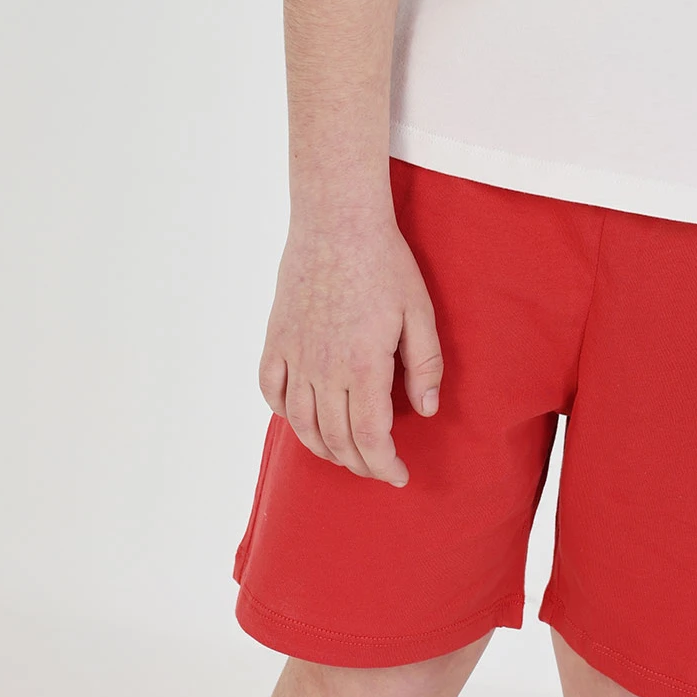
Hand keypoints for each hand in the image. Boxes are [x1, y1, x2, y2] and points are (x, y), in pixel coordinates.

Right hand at [258, 210, 442, 486]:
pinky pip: (271, 389)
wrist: (337, 220)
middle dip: (359, 463)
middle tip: (377, 466)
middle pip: (336, 439)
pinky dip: (284, 413)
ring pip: (301, 423)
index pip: (370, 438)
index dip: (384, 466)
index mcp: (363, 366)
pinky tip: (301, 417)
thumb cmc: (384, 262)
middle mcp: (324, 369)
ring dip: (323, 448)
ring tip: (344, 453)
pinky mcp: (276, 338)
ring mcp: (295, 355)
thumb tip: (425, 410)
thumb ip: (425, 364)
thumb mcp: (419, 311)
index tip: (398, 475)